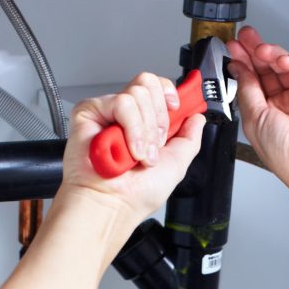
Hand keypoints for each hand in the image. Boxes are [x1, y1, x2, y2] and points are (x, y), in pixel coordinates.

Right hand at [59, 72, 204, 231]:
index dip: (169, 93)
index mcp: (145, 123)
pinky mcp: (90, 112)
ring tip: (138, 154)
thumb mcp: (177, 164)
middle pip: (149, 83)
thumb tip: (197, 117)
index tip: (176, 109)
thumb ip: (190, 138)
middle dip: (159, 118)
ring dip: (145, 130)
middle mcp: (127, 116)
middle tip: (154, 145)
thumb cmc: (137, 194)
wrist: (115, 205)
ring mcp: (108, 112)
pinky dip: (131, 128)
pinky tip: (126, 149)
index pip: (158, 88)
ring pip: (137, 94)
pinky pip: (121, 103)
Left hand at [227, 26, 288, 195]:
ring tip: (261, 49)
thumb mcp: (254, 119)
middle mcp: (283, 104)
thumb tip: (238, 67)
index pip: (252, 81)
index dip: (242, 63)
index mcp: (264, 113)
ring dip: (272, 54)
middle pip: (267, 69)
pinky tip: (282, 59)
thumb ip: (247, 89)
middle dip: (255, 51)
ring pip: (286, 66)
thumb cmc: (286, 156)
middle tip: (245, 37)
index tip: (233, 48)